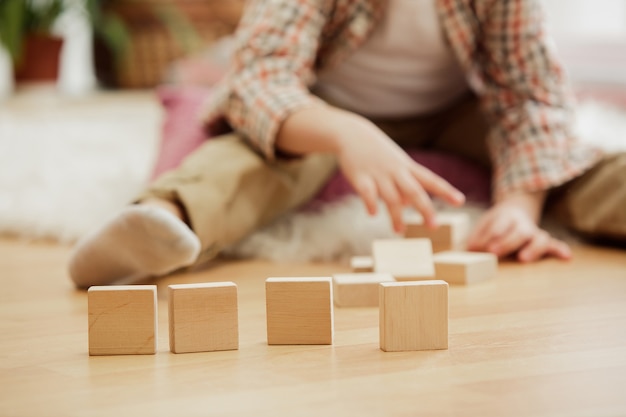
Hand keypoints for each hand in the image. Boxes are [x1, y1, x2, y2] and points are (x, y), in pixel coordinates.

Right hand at [335, 114, 464, 232]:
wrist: (352, 134)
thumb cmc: (377, 152)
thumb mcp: (395, 165)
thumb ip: (401, 185)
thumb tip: (405, 206)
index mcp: (408, 167)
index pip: (431, 180)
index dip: (446, 191)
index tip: (460, 201)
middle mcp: (396, 171)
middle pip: (414, 191)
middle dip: (425, 209)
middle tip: (433, 226)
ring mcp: (378, 174)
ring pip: (391, 197)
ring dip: (397, 216)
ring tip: (400, 230)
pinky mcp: (360, 177)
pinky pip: (367, 193)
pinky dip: (371, 203)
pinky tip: (373, 213)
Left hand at [467, 199, 571, 261]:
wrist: (516, 209)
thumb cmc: (496, 223)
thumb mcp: (484, 224)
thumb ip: (477, 236)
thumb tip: (470, 250)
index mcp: (505, 216)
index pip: (499, 226)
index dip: (491, 236)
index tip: (483, 247)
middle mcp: (522, 223)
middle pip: (519, 232)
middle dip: (507, 242)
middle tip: (494, 252)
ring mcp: (534, 231)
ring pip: (539, 237)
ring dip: (533, 248)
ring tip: (523, 259)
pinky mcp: (543, 241)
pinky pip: (554, 244)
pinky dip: (560, 249)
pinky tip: (566, 257)